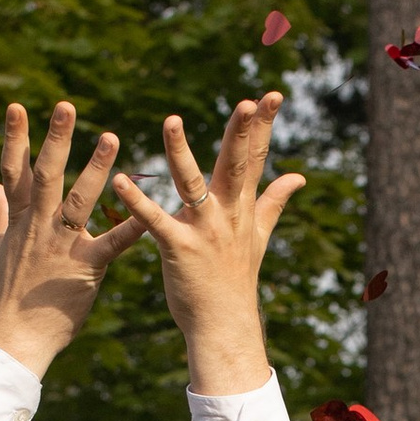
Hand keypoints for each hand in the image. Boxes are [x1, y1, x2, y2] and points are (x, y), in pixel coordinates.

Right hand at [0, 101, 141, 379]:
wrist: (17, 335)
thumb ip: (1, 213)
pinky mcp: (86, 267)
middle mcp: (40, 226)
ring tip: (112, 138)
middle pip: (46, 174)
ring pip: (79, 200)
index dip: (14, 137)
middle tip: (67, 106)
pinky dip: (131, 228)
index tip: (17, 106)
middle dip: (56, 139)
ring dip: (96, 168)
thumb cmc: (9, 293)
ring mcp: (62, 245)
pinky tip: (149, 213)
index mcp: (21, 218)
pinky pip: (112, 244)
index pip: (14, 170)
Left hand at [107, 96, 303, 392]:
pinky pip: (155, 222)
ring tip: (171, 120)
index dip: (264, 125)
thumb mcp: (259, 235)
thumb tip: (299, 176)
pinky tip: (120, 181)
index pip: (256, 158)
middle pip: (236, 165)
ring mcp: (204, 231)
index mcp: (242, 207)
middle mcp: (227, 214)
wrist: (224, 326)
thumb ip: (275, 200)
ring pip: (193, 184)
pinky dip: (137, 202)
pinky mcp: (179, 249)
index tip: (272, 94)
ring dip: (180, 152)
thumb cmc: (235, 280)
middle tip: (246, 101)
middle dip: (241, 133)